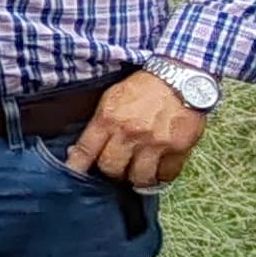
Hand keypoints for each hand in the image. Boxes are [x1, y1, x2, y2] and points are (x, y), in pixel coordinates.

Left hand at [64, 71, 207, 191]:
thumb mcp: (112, 98)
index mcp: (109, 119)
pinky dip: (161, 174)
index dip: (77, 166)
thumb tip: (79, 151)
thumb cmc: (144, 87)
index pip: (86, 150)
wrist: (180, 78)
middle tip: (117, 164)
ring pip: (139, 178)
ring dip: (136, 177)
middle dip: (112, 170)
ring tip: (137, 169)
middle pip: (111, 169)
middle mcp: (130, 133)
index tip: (75, 173)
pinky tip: (159, 166)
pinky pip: (166, 175)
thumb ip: (98, 124)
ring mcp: (154, 143)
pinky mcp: (177, 149)